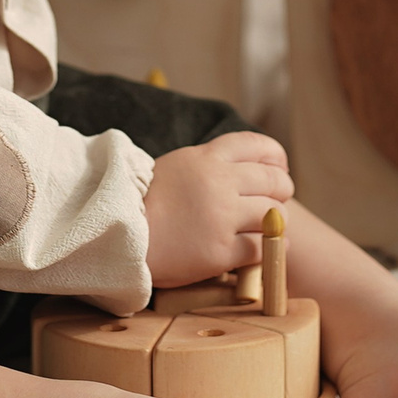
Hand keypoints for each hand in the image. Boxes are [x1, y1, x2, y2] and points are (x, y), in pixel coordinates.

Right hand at [143, 132, 292, 287]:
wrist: (115, 238)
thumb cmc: (141, 204)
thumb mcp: (175, 167)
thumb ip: (209, 165)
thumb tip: (244, 169)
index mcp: (206, 157)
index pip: (258, 146)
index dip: (276, 158)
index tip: (279, 169)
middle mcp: (218, 182)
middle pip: (274, 180)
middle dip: (282, 191)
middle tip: (277, 202)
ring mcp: (221, 216)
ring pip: (274, 215)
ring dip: (274, 223)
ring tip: (266, 229)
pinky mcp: (220, 251)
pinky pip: (261, 248)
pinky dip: (266, 251)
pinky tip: (260, 251)